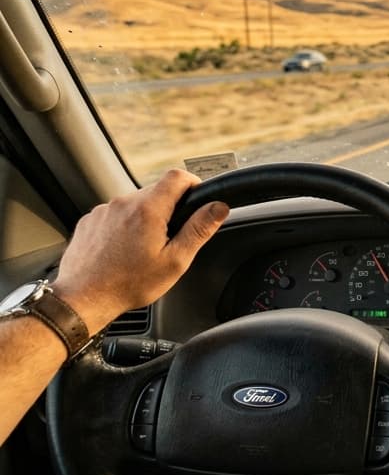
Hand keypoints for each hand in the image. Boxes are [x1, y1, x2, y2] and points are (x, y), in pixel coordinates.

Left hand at [51, 169, 228, 332]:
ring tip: (144, 248)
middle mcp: (123, 203)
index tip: (197, 198)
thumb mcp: (175, 261)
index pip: (177, 176)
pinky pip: (115, 214)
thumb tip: (218, 207)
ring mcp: (103, 211)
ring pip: (135, 203)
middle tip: (171, 238)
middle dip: (169, 208)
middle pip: (156, 191)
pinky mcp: (90, 221)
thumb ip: (199, 230)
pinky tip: (124, 250)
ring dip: (145, 218)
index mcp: (148, 210)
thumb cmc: (129, 284)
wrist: (83, 298)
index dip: (193, 183)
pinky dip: (124, 226)